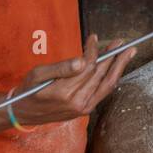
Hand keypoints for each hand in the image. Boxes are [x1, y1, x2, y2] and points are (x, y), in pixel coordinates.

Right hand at [10, 34, 134, 125]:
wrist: (25, 113)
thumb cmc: (30, 90)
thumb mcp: (38, 74)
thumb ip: (61, 68)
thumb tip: (82, 61)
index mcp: (64, 93)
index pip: (87, 67)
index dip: (93, 51)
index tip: (94, 38)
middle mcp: (78, 103)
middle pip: (101, 75)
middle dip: (113, 57)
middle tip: (121, 43)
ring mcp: (84, 108)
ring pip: (107, 85)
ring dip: (118, 67)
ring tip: (127, 53)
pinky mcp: (86, 110)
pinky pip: (103, 92)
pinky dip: (111, 78)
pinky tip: (116, 68)